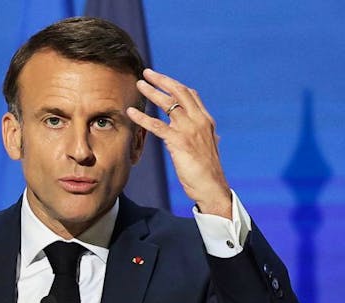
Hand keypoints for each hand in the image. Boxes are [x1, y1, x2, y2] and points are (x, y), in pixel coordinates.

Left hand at [126, 69, 231, 217]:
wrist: (212, 187)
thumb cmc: (208, 171)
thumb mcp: (208, 148)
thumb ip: (205, 137)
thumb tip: (213, 134)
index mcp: (206, 120)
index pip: (191, 95)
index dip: (175, 84)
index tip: (162, 78)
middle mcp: (199, 121)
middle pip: (180, 92)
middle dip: (162, 80)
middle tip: (147, 73)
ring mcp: (190, 130)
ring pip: (168, 104)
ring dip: (151, 92)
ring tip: (138, 84)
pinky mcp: (179, 142)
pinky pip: (157, 126)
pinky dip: (143, 117)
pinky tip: (131, 112)